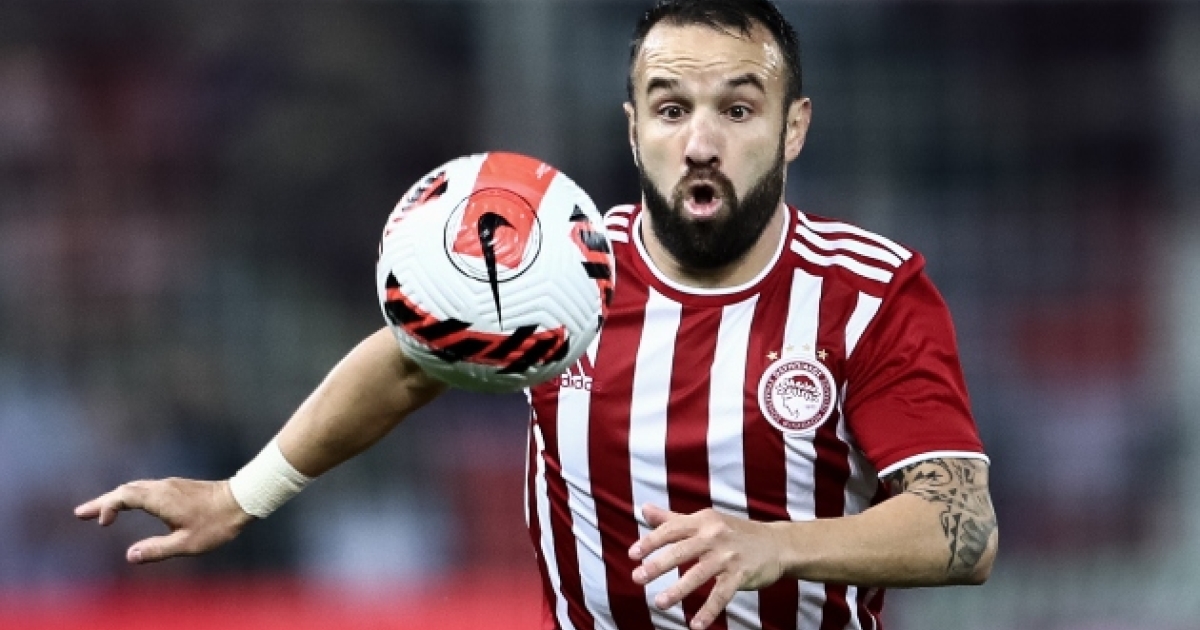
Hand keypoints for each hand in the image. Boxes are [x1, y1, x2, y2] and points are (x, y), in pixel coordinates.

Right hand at [74, 478, 253, 563]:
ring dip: (116, 498)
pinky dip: (131, 496)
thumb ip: (157, 549)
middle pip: (125, 489)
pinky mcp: (178, 487)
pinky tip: (130, 505)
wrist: (243, 500)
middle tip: (81, 513)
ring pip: (136, 487)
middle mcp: (162, 487)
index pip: (124, 496)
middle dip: (102, 502)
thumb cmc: (217, 523)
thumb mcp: (187, 543)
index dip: (107, 506)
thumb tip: (131, 556)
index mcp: (160, 498)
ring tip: (101, 512)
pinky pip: (146, 488)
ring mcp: (170, 485)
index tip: (101, 523)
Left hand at [629, 504, 787, 629]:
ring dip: (678, 590)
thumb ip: (673, 518)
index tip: (633, 554)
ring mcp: (728, 556)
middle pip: (681, 550)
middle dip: (658, 565)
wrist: (776, 543)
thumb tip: (644, 509)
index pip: (671, 529)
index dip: (651, 541)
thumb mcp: (705, 520)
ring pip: (699, 574)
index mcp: (702, 521)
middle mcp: (714, 536)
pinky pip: (721, 595)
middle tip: (637, 578)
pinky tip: (695, 625)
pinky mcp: (741, 574)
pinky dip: (708, 611)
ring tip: (660, 603)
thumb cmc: (734, 532)